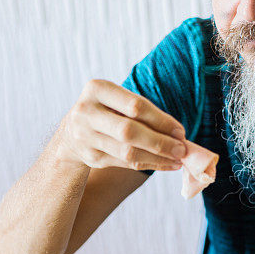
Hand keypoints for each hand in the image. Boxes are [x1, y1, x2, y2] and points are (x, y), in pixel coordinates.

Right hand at [56, 80, 186, 170]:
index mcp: (97, 89)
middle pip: (129, 131)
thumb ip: (144, 112)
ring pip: (128, 152)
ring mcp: (85, 137)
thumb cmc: (108, 112)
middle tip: (182, 150)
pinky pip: (126, 163)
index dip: (161, 120)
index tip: (180, 132)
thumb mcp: (118, 101)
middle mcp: (86, 112)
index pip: (135, 106)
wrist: (72, 133)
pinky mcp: (91, 157)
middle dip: (160, 142)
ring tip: (177, 160)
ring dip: (157, 158)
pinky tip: (165, 164)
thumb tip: (178, 134)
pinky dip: (149, 164)